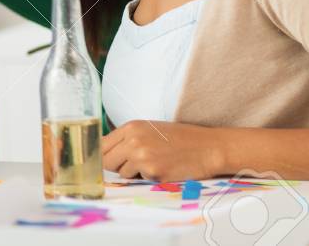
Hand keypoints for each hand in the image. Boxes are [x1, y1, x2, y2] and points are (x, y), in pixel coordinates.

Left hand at [102, 120, 225, 180]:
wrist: (208, 147)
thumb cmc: (179, 138)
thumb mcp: (149, 129)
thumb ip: (126, 138)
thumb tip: (104, 153)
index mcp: (130, 127)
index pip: (101, 145)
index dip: (103, 155)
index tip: (105, 161)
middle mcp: (133, 141)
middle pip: (107, 162)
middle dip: (116, 166)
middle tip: (133, 164)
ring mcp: (142, 158)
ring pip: (123, 173)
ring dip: (134, 173)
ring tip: (154, 162)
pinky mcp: (153, 173)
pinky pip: (140, 180)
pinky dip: (149, 178)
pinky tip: (163, 168)